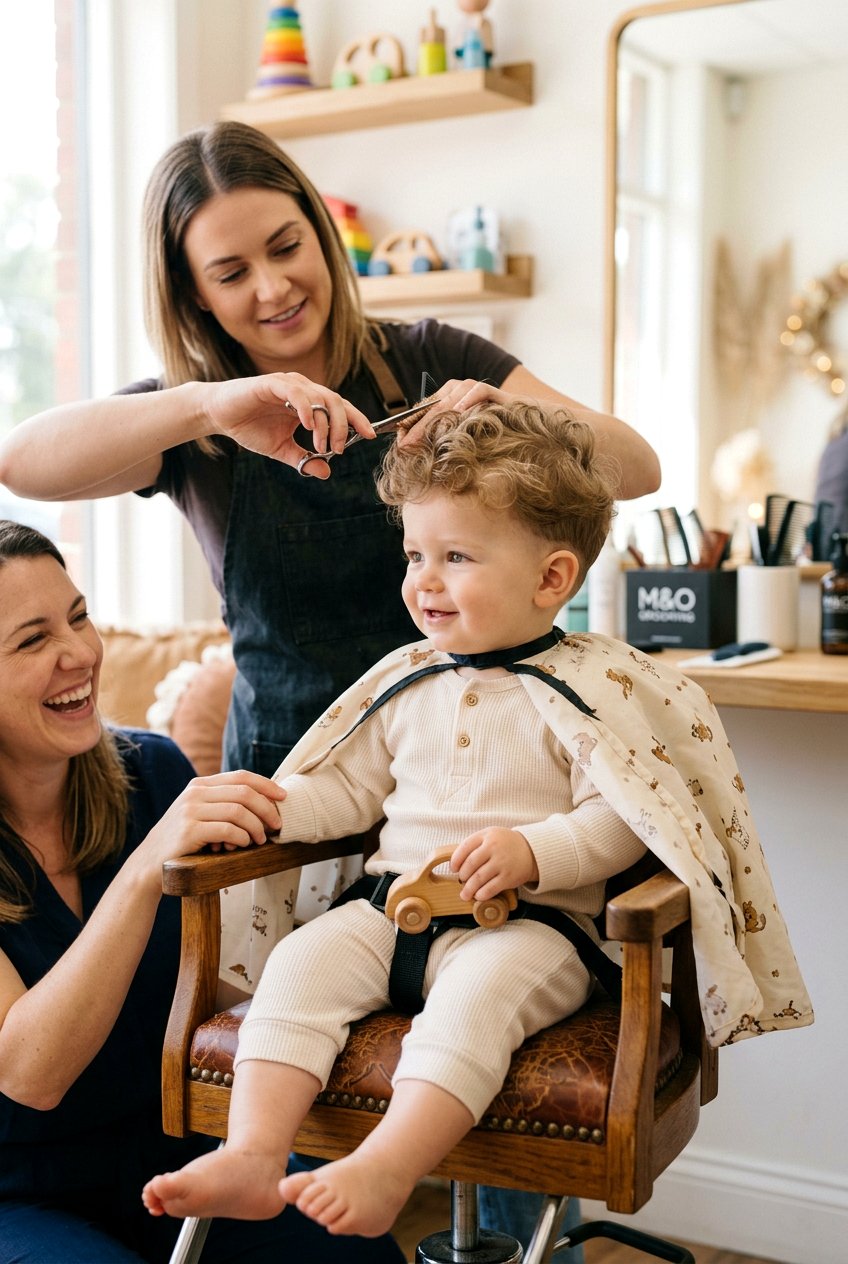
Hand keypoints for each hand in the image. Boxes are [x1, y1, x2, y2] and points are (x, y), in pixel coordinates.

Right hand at [131, 771, 286, 893]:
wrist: (150, 862)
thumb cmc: (183, 840)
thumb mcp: (200, 813)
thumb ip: (223, 803)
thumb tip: (266, 802)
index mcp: (200, 785)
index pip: (241, 776)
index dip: (266, 785)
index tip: (283, 797)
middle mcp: (195, 793)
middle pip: (244, 792)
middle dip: (266, 808)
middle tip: (276, 825)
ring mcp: (190, 811)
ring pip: (238, 811)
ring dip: (256, 827)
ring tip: (260, 840)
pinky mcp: (189, 830)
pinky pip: (227, 830)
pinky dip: (241, 838)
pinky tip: (242, 846)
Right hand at [204, 374, 374, 478]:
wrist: (220, 415)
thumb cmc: (250, 428)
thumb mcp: (281, 449)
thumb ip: (303, 459)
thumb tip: (325, 472)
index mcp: (310, 403)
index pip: (340, 408)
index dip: (358, 420)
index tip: (371, 436)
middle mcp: (304, 390)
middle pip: (336, 402)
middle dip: (344, 426)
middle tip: (339, 448)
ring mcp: (289, 384)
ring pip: (320, 398)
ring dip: (325, 422)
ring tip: (321, 443)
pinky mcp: (271, 383)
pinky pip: (296, 392)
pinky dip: (306, 407)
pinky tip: (307, 424)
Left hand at [398, 378, 513, 445]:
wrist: (528, 429)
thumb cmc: (493, 438)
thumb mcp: (462, 442)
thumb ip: (442, 442)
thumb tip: (414, 453)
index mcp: (447, 399)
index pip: (424, 411)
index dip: (411, 429)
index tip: (400, 447)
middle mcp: (459, 391)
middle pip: (433, 408)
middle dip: (418, 428)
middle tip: (405, 446)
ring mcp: (475, 390)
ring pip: (450, 400)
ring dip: (436, 419)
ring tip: (423, 437)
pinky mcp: (495, 391)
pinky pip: (478, 391)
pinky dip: (468, 400)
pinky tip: (458, 411)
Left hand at [450, 828, 538, 900]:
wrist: (532, 850)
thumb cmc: (506, 844)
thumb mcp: (491, 836)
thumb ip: (475, 844)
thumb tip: (456, 864)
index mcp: (487, 835)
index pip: (465, 847)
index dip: (456, 860)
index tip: (454, 869)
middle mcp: (494, 847)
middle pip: (470, 864)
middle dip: (462, 876)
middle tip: (461, 881)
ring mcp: (502, 862)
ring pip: (478, 878)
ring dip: (469, 889)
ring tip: (465, 894)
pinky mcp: (509, 877)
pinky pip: (491, 888)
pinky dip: (482, 894)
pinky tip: (478, 896)